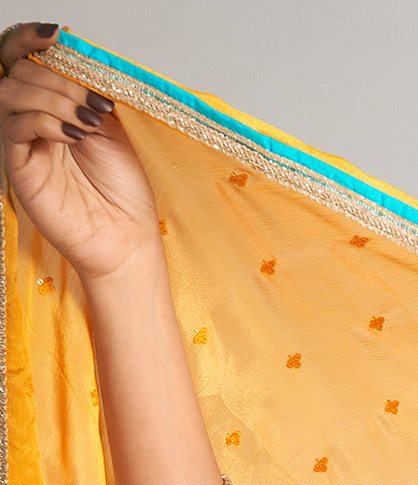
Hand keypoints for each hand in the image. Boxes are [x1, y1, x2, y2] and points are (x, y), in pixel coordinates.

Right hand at [0, 23, 163, 284]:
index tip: (58, 35)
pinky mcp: (20, 168)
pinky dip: (45, 121)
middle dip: (57, 79)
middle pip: (17, 71)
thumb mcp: (114, 127)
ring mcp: (23, 144)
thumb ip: (90, 90)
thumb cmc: (123, 192)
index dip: (31, 39)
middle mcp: (31, 122)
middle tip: (93, 105)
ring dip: (53, 98)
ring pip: (11, 94)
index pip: (23, 59)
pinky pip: (16, 127)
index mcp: (51, 106)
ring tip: (88, 122)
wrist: (127, 239)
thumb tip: (77, 52)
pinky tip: (75, 135)